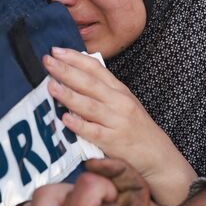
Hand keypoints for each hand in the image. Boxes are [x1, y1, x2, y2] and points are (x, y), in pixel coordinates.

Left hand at [44, 47, 196, 204]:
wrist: (159, 156)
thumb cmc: (136, 129)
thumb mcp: (124, 104)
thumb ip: (102, 92)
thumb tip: (72, 78)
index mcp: (119, 90)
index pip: (96, 69)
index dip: (76, 58)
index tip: (56, 50)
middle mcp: (119, 102)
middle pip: (90, 83)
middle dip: (67, 71)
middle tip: (47, 61)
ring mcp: (117, 122)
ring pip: (90, 105)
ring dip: (69, 95)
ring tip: (50, 86)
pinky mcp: (114, 142)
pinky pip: (94, 132)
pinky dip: (80, 125)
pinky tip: (65, 119)